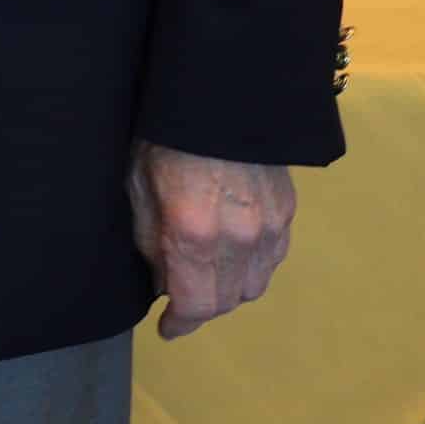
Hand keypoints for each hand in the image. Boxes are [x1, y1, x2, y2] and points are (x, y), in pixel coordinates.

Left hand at [126, 141, 295, 337]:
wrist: (218, 95)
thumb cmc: (163, 135)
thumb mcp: (138, 183)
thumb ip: (150, 240)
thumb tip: (161, 282)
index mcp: (194, 232)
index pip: (196, 304)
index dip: (180, 323)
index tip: (166, 328)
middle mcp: (239, 239)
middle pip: (226, 301)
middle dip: (200, 307)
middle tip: (179, 298)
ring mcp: (269, 228)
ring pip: (253, 285)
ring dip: (228, 290)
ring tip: (205, 277)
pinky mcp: (286, 213)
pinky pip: (271, 260)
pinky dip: (250, 268)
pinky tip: (232, 256)